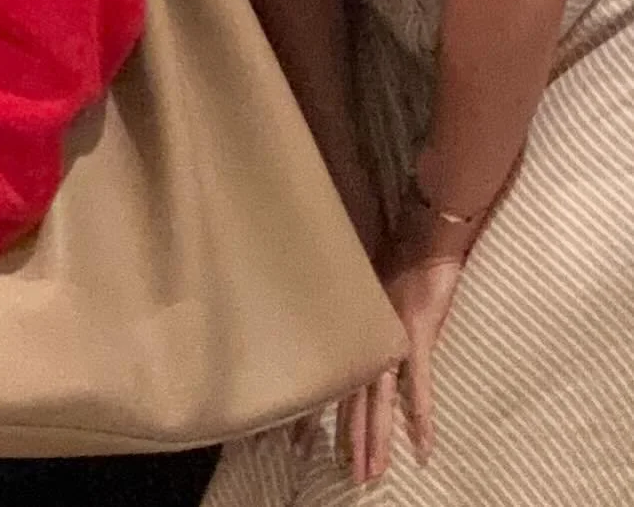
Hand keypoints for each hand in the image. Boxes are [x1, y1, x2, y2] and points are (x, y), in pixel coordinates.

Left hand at [337, 219, 468, 482]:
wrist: (419, 243)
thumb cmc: (391, 260)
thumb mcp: (360, 292)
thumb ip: (350, 312)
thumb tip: (331, 323)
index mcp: (351, 335)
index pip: (328, 382)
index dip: (312, 412)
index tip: (294, 442)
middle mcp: (365, 343)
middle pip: (352, 403)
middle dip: (349, 442)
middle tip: (346, 476)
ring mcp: (390, 342)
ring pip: (378, 404)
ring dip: (376, 440)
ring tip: (370, 473)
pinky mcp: (415, 338)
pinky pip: (418, 386)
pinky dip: (422, 417)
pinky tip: (424, 447)